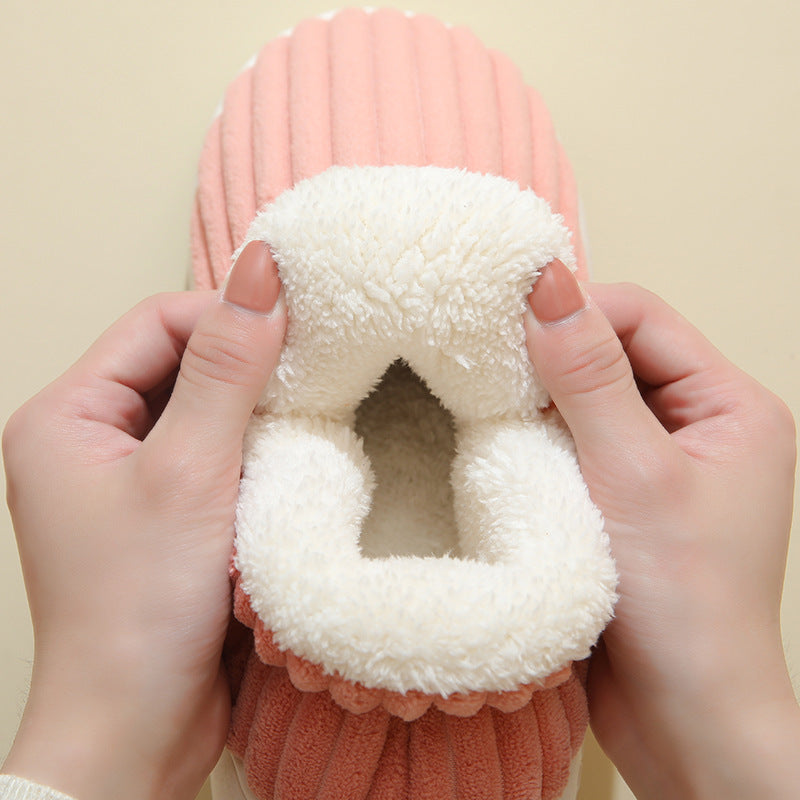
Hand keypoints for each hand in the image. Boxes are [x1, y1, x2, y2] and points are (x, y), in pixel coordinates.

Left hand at [1, 242, 284, 799]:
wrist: (136, 728)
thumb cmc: (138, 605)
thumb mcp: (191, 470)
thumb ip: (227, 367)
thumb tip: (260, 270)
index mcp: (66, 414)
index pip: (157, 322)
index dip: (226, 316)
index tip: (296, 324)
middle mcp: (89, 440)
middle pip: (180, 363)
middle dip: (245, 367)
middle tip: (309, 374)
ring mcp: (127, 479)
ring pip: (204, 410)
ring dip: (255, 414)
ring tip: (302, 422)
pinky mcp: (164, 512)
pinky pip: (214, 455)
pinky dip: (254, 453)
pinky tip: (287, 464)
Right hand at [525, 260, 799, 798]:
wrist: (681, 717)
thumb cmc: (684, 602)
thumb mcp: (634, 472)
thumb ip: (588, 375)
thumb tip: (548, 283)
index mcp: (732, 407)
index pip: (642, 317)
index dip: (577, 312)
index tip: (508, 323)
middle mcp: (701, 429)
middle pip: (614, 355)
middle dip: (552, 362)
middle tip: (493, 373)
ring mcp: (661, 465)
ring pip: (586, 401)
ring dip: (540, 406)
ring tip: (497, 418)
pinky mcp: (623, 500)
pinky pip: (574, 445)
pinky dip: (537, 444)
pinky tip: (507, 455)